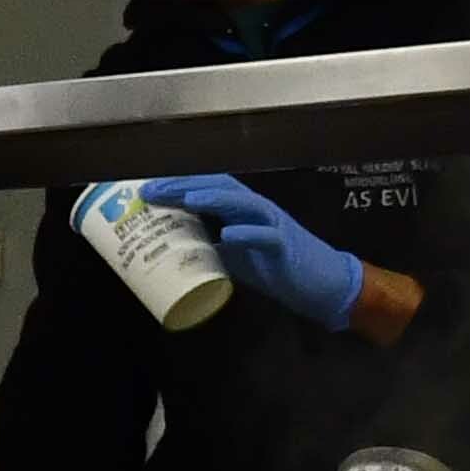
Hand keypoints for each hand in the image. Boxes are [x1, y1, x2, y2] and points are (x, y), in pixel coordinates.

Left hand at [140, 175, 369, 333]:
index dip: (177, 185)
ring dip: (213, 198)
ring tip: (185, 199)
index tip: (145, 191)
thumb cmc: (280, 269)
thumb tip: (180, 252)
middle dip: (184, 186)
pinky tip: (227, 235)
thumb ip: (213, 251)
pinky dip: (247, 234)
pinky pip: (267, 236)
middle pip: (219, 187)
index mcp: (243, 211)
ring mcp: (273, 225)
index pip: (207, 189)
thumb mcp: (239, 259)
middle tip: (152, 191)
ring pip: (242, 203)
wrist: (324, 285)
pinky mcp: (286, 247)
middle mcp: (257, 211)